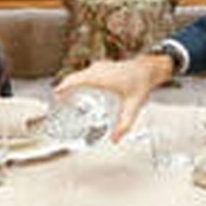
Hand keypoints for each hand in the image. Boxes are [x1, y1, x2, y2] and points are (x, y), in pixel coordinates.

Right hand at [55, 54, 172, 142]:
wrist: (149, 69)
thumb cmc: (141, 82)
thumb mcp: (133, 106)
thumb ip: (124, 124)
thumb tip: (115, 139)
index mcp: (101, 77)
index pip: (76, 80)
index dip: (64, 86)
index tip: (56, 94)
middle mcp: (98, 70)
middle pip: (74, 77)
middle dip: (64, 87)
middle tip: (58, 99)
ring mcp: (100, 66)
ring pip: (79, 74)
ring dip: (71, 84)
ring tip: (65, 95)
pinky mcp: (102, 67)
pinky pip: (84, 73)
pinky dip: (78, 80)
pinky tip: (80, 89)